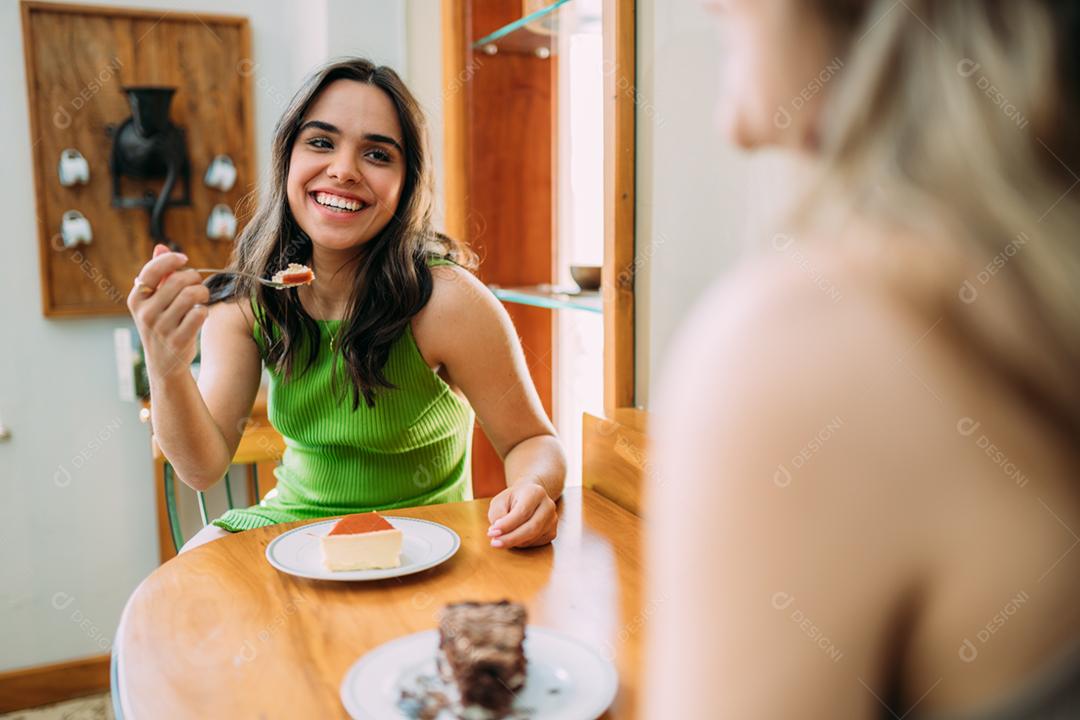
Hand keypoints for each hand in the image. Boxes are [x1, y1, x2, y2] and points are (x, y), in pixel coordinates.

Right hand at [127, 244, 209, 379]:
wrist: (165, 364)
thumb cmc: (162, 324)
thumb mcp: (154, 301)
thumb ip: (158, 274)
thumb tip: (161, 246)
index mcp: (136, 299)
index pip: (153, 270)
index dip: (171, 259)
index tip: (184, 258)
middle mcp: (145, 313)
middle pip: (179, 280)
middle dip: (194, 278)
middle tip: (197, 284)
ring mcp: (161, 328)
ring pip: (191, 295)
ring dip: (203, 293)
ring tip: (201, 298)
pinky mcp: (178, 341)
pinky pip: (200, 314)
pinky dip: (204, 311)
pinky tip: (200, 315)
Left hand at [486, 482, 557, 548]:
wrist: (530, 497)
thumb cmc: (512, 499)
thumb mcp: (500, 501)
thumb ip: (498, 515)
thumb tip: (498, 533)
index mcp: (536, 492)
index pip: (523, 512)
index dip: (507, 524)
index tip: (492, 531)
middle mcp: (548, 505)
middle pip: (531, 527)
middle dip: (511, 538)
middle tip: (494, 543)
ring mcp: (552, 520)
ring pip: (533, 537)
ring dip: (514, 542)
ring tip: (500, 538)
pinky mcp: (552, 532)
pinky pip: (535, 543)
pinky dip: (521, 543)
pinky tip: (514, 536)